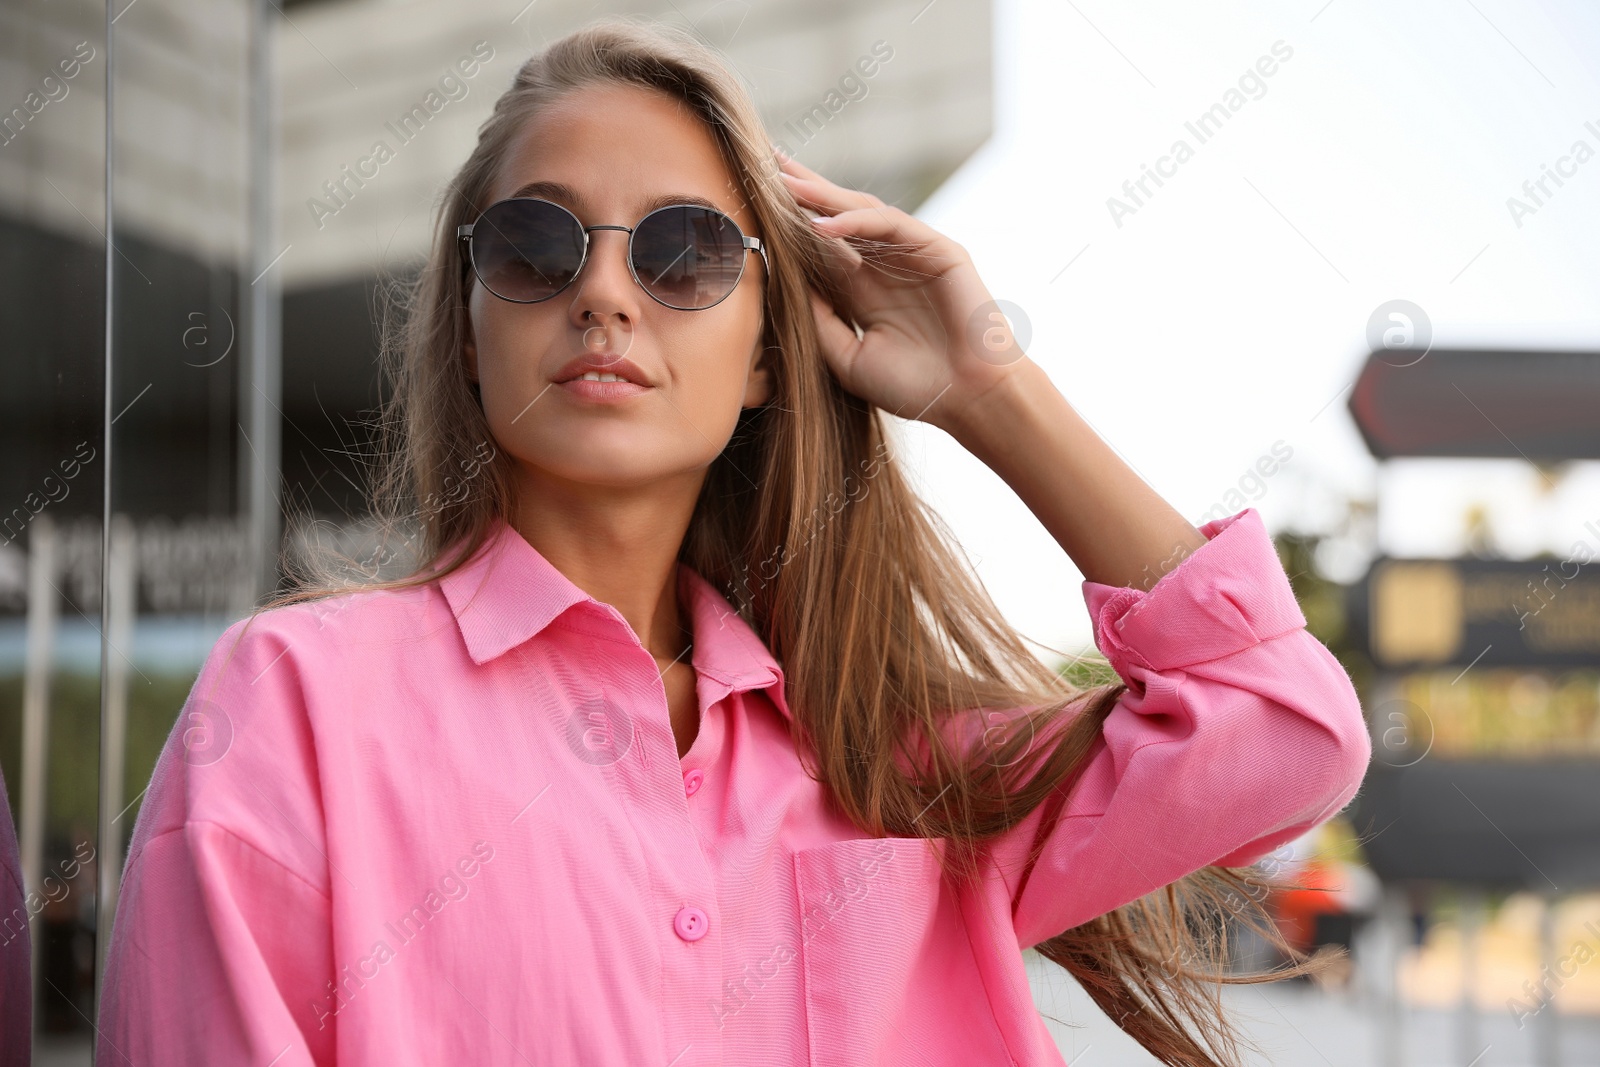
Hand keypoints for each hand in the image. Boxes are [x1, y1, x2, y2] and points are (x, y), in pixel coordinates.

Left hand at [775, 149, 1028, 434]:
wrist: (967, 400)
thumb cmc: (911, 387)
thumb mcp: (846, 357)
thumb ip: (819, 319)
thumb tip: (785, 281)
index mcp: (862, 289)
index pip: (819, 244)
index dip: (789, 221)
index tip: (751, 199)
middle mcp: (884, 265)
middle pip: (835, 216)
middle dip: (801, 189)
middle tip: (762, 160)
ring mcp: (912, 254)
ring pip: (861, 212)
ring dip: (822, 196)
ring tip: (783, 182)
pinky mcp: (938, 249)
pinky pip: (892, 225)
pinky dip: (857, 222)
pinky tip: (823, 223)